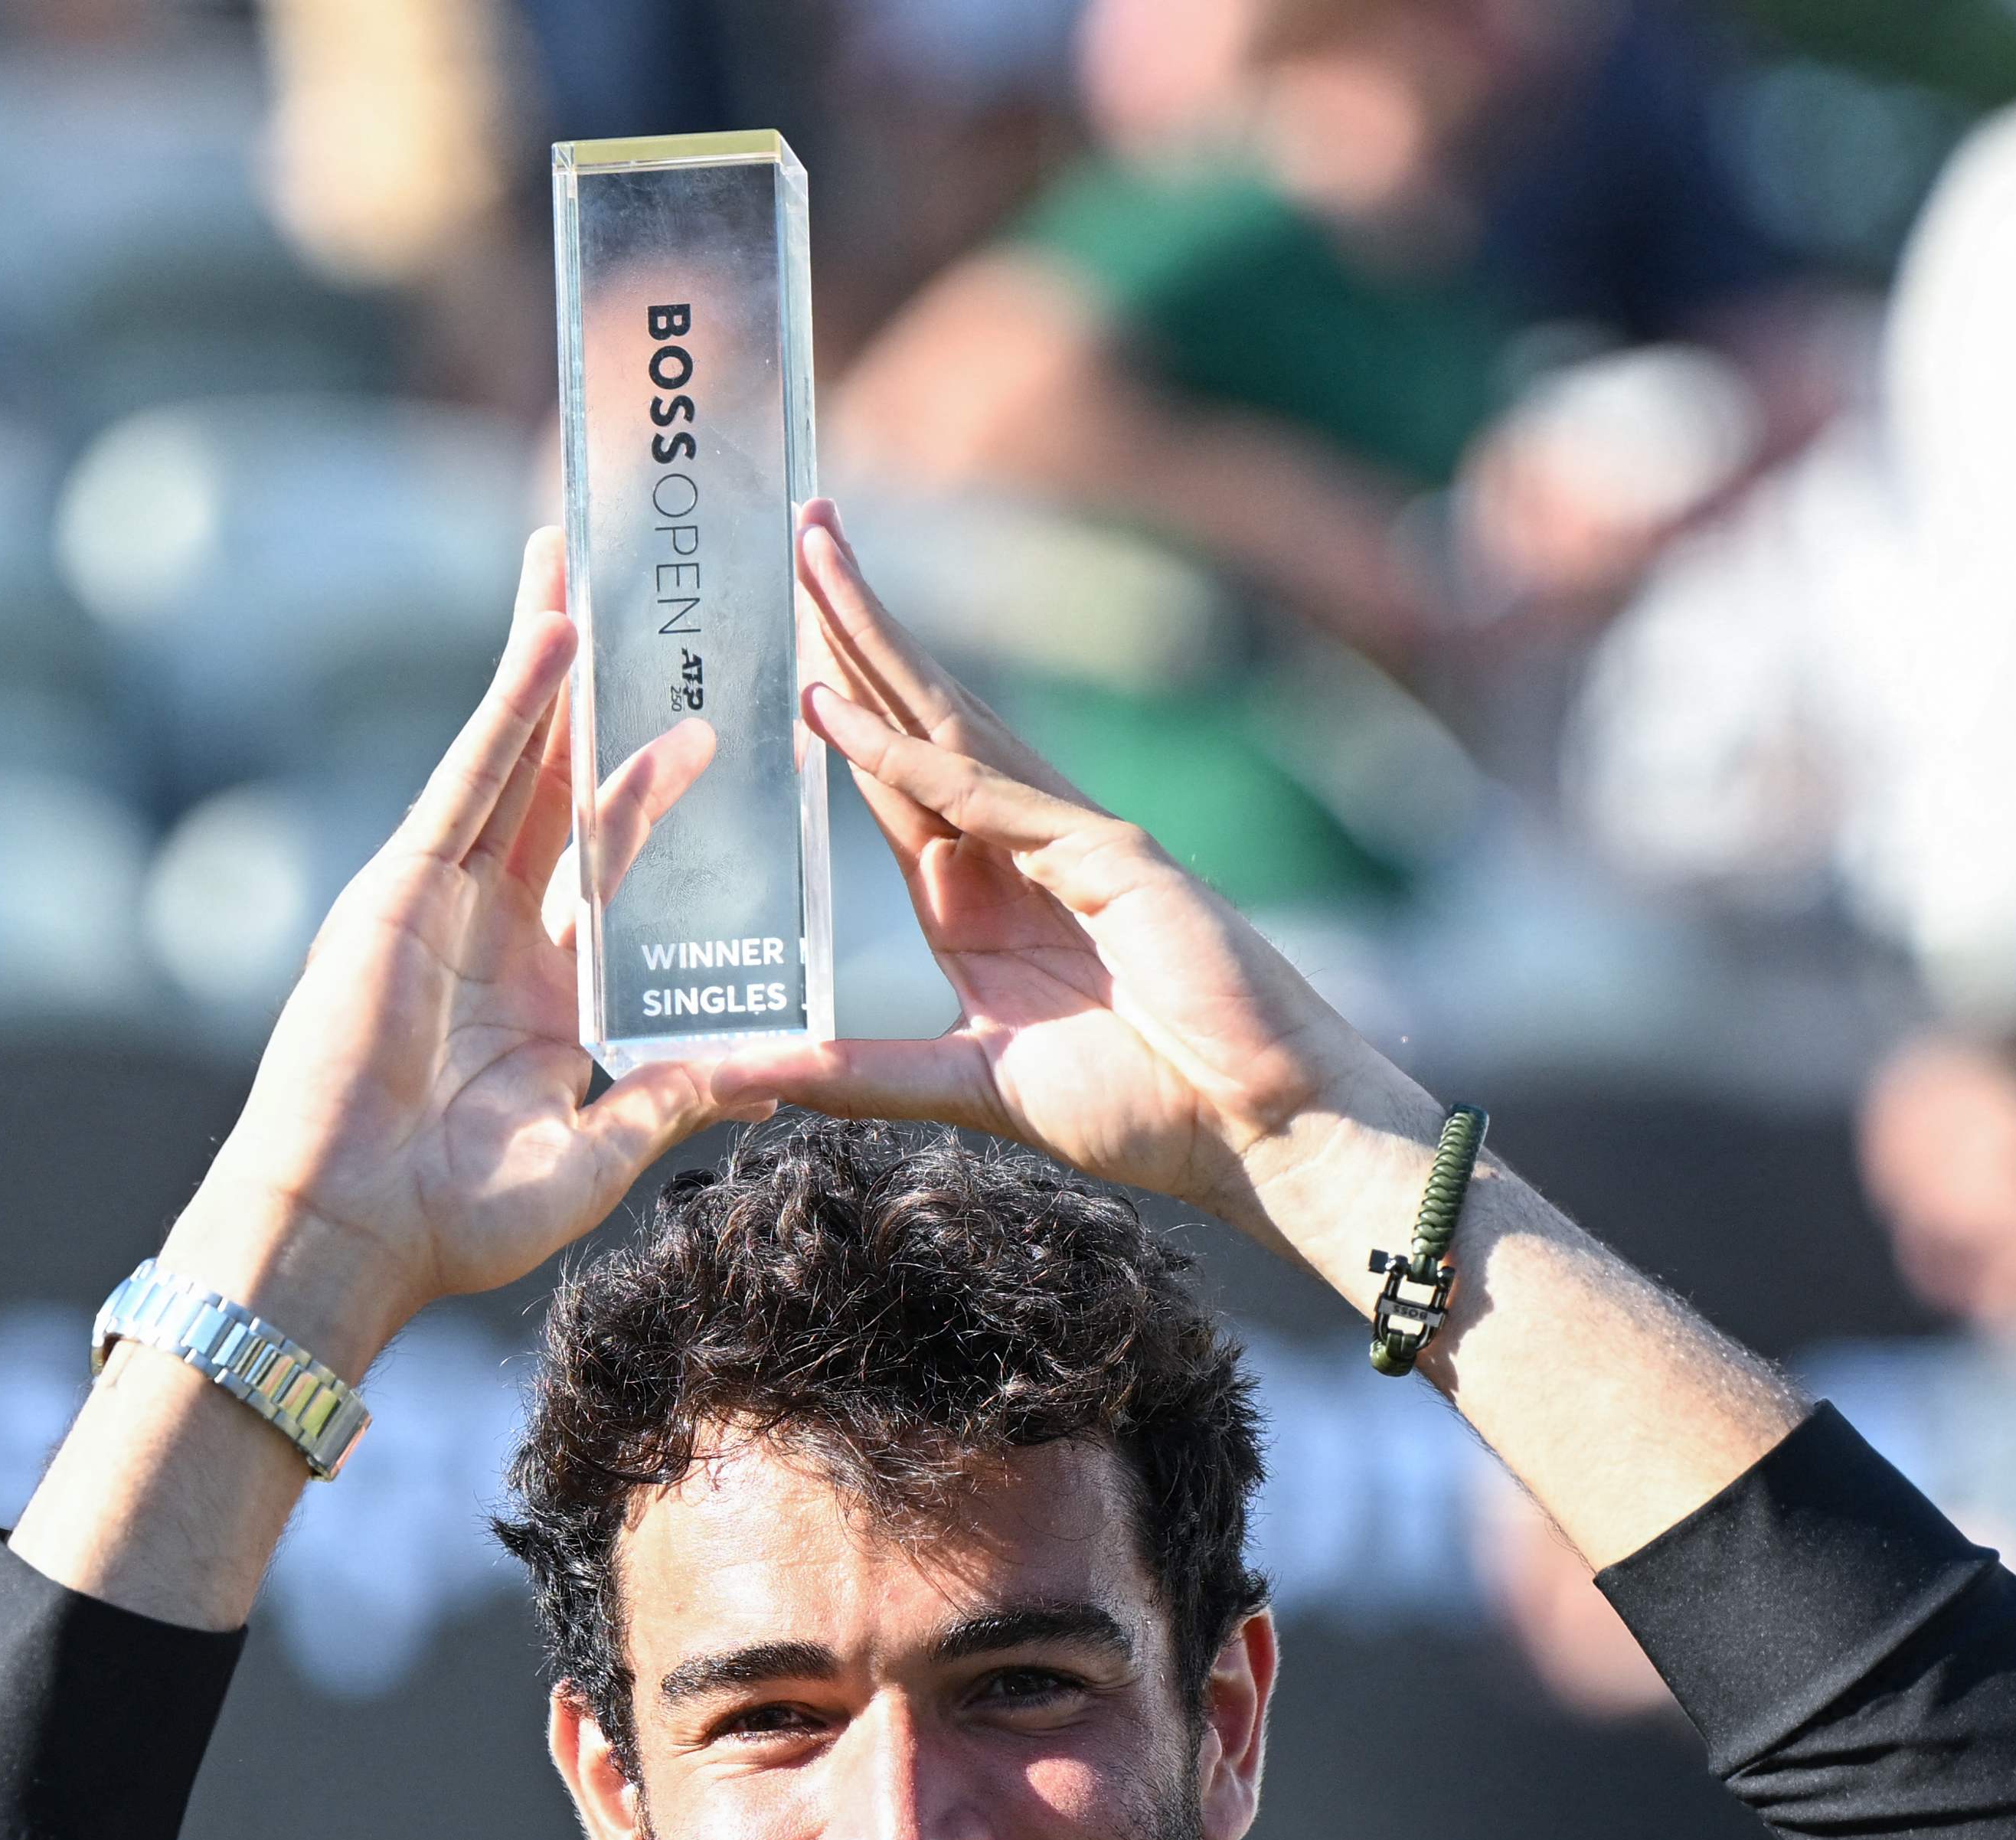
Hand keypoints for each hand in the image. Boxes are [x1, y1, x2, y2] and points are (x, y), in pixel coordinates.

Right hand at [163, 530, 787, 1367]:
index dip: (654, 790)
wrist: (352, 1231)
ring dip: (548, 658)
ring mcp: (444, 899)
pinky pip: (473, 778)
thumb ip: (673, 1096)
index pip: (612, 863)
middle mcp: (494, 927)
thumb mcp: (597, 1153)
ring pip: (513, 754)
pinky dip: (512, 706)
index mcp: (543, 986)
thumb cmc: (457, 1220)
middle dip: (595, 692)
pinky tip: (551, 635)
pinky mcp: (402, 887)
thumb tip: (773, 1074)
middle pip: (559, 781)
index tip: (708, 728)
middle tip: (633, 599)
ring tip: (580, 562)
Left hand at [760, 502, 1435, 1265]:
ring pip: (947, 724)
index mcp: (986, 902)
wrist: (1263, 1128)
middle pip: (915, 720)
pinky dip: (911, 755)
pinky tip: (838, 708)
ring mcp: (1070, 844)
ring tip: (813, 558)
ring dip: (873, 644)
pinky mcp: (1113, 859)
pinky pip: (988, 799)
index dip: (837, 708)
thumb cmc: (1148, 1109)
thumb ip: (862, 1077)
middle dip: (851, 631)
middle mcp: (1021, 854)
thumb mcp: (974, 1089)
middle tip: (794, 533)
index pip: (894, 781)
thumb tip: (752, 1076)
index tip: (780, 641)